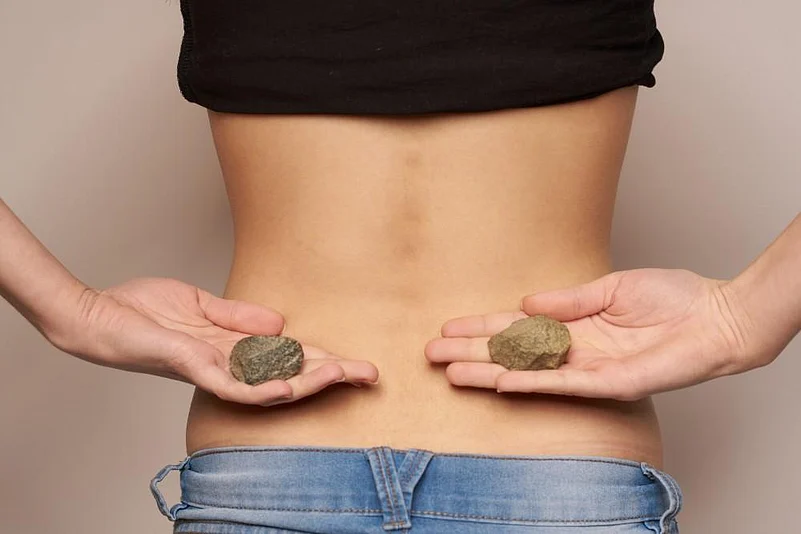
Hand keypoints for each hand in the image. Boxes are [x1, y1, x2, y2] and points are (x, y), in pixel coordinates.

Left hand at [50, 278, 378, 405]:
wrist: (100, 315)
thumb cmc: (144, 310)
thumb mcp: (202, 306)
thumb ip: (239, 316)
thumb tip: (281, 323)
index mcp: (234, 350)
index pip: (289, 358)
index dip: (324, 359)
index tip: (356, 360)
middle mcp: (230, 366)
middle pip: (289, 375)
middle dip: (331, 375)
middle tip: (369, 374)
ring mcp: (213, 371)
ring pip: (269, 388)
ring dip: (307, 383)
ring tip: (341, 375)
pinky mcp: (193, 368)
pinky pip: (232, 388)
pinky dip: (261, 389)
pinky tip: (287, 388)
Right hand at [425, 269, 753, 400]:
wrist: (715, 317)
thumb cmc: (671, 298)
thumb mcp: (610, 288)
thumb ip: (567, 299)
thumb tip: (524, 302)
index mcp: (573, 325)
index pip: (516, 328)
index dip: (481, 327)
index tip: (449, 326)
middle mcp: (573, 350)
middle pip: (511, 352)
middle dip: (470, 351)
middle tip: (431, 352)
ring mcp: (586, 369)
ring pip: (525, 372)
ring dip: (487, 371)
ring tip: (450, 370)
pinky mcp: (606, 383)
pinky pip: (559, 383)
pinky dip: (528, 382)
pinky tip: (498, 380)